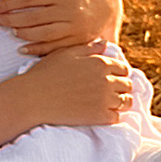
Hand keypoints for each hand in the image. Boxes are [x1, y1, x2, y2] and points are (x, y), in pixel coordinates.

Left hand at [0, 0, 122, 54]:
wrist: (108, 1)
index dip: (7, 4)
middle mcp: (69, 9)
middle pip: (32, 17)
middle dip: (10, 20)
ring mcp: (74, 26)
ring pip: (42, 34)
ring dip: (22, 34)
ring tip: (10, 31)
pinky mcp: (78, 40)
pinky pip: (53, 47)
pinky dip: (36, 49)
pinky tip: (22, 47)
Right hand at [22, 43, 138, 131]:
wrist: (33, 98)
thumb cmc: (46, 73)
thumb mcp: (66, 53)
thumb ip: (88, 48)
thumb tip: (105, 44)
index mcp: (100, 63)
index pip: (123, 68)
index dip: (119, 73)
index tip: (111, 78)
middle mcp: (106, 80)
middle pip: (127, 85)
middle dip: (121, 87)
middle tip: (111, 92)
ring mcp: (104, 99)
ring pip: (126, 102)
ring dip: (120, 102)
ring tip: (110, 104)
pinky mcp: (100, 116)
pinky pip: (117, 117)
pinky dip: (113, 116)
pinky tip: (103, 114)